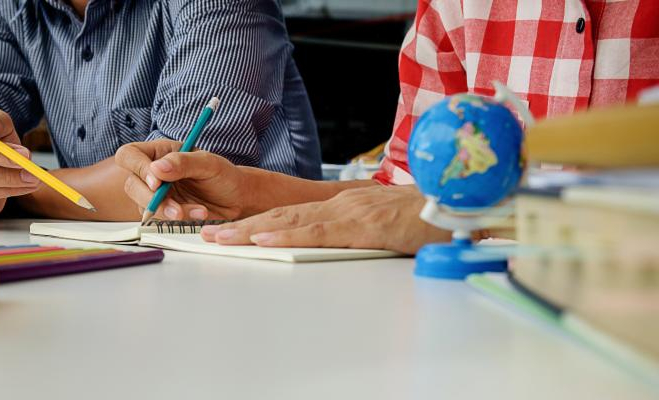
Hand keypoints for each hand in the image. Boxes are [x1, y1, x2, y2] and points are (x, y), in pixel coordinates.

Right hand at [115, 140, 246, 219]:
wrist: (237, 199)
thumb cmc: (224, 175)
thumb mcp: (208, 163)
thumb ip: (183, 162)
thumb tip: (157, 169)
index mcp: (160, 152)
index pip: (130, 155)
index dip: (138, 169)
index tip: (157, 183)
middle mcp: (153, 172)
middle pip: (131, 185)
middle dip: (152, 199)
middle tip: (175, 208)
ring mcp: (156, 194)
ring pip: (143, 206)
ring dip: (168, 212)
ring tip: (199, 210)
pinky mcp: (163, 212)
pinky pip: (159, 219)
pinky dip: (179, 220)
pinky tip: (199, 214)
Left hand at [200, 185, 451, 253]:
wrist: (460, 204)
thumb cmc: (426, 218)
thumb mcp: (383, 223)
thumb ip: (356, 230)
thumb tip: (331, 240)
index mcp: (342, 206)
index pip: (290, 214)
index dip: (256, 223)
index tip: (229, 231)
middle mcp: (340, 205)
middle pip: (281, 216)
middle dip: (241, 226)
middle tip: (207, 235)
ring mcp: (350, 212)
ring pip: (292, 221)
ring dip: (252, 230)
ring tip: (221, 238)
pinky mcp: (364, 226)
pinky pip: (319, 232)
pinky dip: (288, 235)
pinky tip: (264, 239)